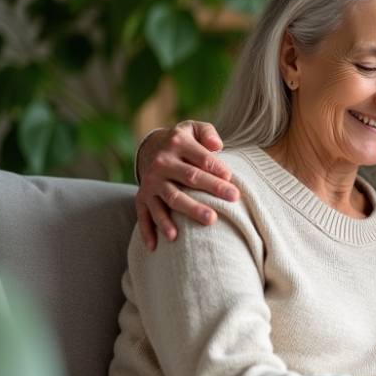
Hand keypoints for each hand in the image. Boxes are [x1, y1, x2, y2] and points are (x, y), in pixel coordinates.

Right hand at [136, 121, 235, 249]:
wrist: (151, 148)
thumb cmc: (184, 142)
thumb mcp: (194, 128)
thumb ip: (208, 133)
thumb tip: (218, 145)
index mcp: (178, 144)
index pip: (202, 158)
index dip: (217, 169)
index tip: (232, 180)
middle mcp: (163, 163)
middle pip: (190, 178)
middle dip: (212, 189)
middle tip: (233, 199)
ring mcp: (152, 182)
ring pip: (172, 198)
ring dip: (190, 211)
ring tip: (208, 221)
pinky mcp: (142, 198)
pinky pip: (144, 216)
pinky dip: (149, 231)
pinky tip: (158, 246)